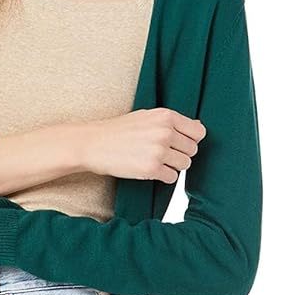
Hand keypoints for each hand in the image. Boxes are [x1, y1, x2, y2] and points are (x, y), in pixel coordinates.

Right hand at [82, 108, 205, 184]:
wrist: (95, 143)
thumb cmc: (120, 131)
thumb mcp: (147, 117)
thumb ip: (171, 122)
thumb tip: (198, 128)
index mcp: (166, 116)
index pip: (198, 132)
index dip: (190, 140)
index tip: (179, 144)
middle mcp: (165, 132)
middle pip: (192, 150)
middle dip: (181, 154)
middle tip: (163, 154)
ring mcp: (159, 151)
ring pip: (184, 165)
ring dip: (173, 166)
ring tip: (156, 161)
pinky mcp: (151, 169)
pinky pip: (172, 178)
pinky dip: (164, 177)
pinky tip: (150, 170)